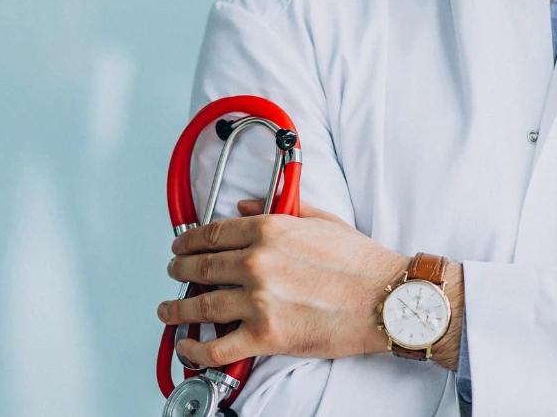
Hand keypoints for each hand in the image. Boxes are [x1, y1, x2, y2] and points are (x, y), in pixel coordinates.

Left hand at [156, 200, 411, 366]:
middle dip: (179, 270)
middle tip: (173, 272)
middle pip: (200, 267)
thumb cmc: (360, 263)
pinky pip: (218, 347)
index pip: (212, 234)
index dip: (189, 241)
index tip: (180, 246)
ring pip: (200, 306)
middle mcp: (256, 264)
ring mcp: (258, 301)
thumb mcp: (320, 220)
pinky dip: (195, 349)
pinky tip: (186, 346)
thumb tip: (245, 206)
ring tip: (169, 310)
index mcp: (268, 231)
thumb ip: (278, 209)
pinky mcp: (266, 336)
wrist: (387, 300)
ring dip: (177, 308)